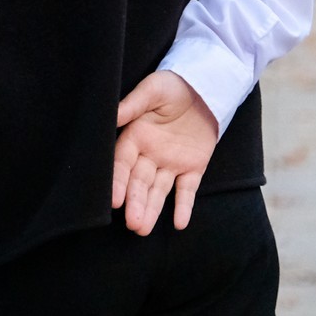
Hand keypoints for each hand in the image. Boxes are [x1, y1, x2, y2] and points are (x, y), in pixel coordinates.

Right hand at [112, 71, 218, 235]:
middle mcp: (149, 153)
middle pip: (138, 182)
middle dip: (135, 203)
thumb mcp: (152, 90)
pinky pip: (186, 190)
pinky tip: (178, 223)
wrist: (204, 86)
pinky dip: (183, 206)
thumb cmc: (172, 85)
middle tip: (133, 224)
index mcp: (135, 135)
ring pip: (158, 190)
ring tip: (142, 230)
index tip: (114, 200)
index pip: (122, 163)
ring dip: (150, 209)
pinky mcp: (193, 167)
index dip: (118, 181)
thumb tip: (111, 115)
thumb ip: (132, 105)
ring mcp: (171, 162)